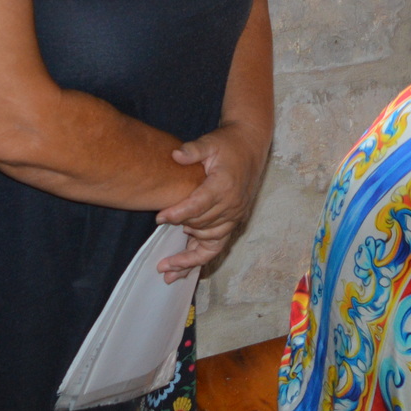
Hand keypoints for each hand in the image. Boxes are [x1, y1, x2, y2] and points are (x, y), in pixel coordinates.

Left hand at [154, 121, 268, 281]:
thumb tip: (175, 155)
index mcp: (224, 186)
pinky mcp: (236, 220)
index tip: (160, 218)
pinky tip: (186, 266)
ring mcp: (235, 215)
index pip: (198, 205)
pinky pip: (219, 244)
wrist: (250, 145)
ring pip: (211, 242)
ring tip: (169, 269)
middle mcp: (232, 204)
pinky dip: (203, 256)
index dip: (178, 214)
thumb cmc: (227, 144)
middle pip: (201, 226)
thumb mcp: (210, 142)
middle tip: (159, 251)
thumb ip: (193, 150)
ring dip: (190, 256)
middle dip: (179, 236)